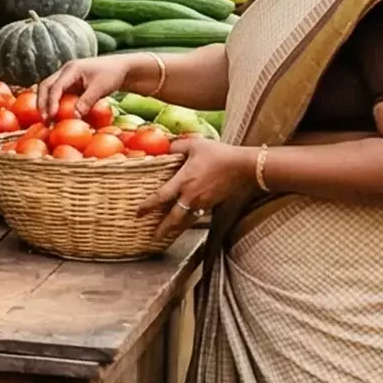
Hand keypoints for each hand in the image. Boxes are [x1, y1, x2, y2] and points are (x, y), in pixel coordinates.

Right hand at [37, 52, 135, 116]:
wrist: (121, 67)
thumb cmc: (112, 75)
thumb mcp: (101, 88)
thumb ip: (87, 101)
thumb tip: (75, 116)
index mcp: (72, 69)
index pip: (56, 86)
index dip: (52, 102)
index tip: (51, 116)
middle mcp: (65, 71)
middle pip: (45, 86)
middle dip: (42, 103)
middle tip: (44, 119)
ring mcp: (66, 76)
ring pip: (48, 89)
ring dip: (45, 103)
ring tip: (47, 119)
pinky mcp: (69, 83)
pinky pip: (56, 92)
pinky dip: (53, 103)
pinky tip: (54, 114)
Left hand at [136, 136, 256, 228]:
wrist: (244, 167)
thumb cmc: (219, 154)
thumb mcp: (194, 145)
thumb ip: (177, 146)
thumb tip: (166, 146)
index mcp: (182, 182)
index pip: (160, 197)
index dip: (147, 207)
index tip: (138, 214)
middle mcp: (191, 196)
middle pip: (173, 218)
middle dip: (162, 229)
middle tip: (153, 237)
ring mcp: (203, 202)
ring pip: (187, 220)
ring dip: (176, 229)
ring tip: (168, 235)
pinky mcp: (213, 204)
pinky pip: (198, 216)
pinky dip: (190, 221)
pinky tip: (187, 221)